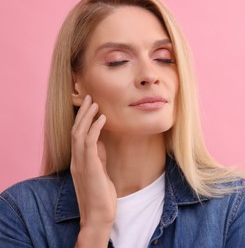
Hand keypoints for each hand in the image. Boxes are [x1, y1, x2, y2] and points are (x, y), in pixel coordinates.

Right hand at [70, 95, 116, 245]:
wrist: (98, 215)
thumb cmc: (101, 195)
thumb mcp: (99, 171)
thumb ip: (98, 156)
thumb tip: (101, 141)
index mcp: (78, 161)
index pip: (77, 135)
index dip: (82, 119)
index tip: (90, 106)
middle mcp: (76, 160)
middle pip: (76, 130)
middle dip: (83, 113)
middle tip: (90, 98)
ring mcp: (81, 163)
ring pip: (79, 133)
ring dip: (87, 116)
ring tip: (95, 102)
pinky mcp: (89, 166)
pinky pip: (89, 143)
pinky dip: (95, 128)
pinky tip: (102, 118)